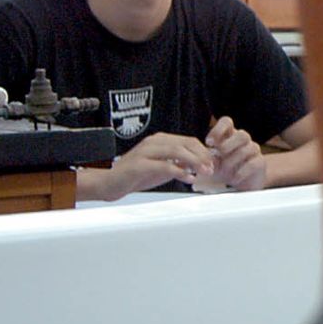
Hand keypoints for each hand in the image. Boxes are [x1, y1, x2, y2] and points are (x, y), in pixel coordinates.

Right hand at [95, 132, 217, 200]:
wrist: (109, 183)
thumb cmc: (135, 176)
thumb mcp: (162, 168)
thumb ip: (179, 165)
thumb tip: (199, 166)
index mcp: (160, 141)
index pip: (189, 141)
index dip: (204, 152)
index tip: (213, 163)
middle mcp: (153, 142)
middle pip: (186, 143)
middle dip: (202, 156)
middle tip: (212, 169)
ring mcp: (145, 152)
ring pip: (177, 151)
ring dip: (194, 162)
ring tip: (203, 173)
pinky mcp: (139, 165)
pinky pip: (163, 165)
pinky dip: (179, 171)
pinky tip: (188, 178)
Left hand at [199, 116, 267, 191]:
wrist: (243, 183)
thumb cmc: (226, 169)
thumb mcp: (213, 163)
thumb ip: (207, 159)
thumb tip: (198, 159)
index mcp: (230, 136)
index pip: (227, 122)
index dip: (218, 130)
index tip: (209, 143)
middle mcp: (244, 141)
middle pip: (242, 134)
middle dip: (228, 145)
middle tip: (219, 155)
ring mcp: (254, 150)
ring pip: (248, 148)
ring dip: (233, 161)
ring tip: (225, 171)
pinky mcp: (260, 163)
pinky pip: (253, 164)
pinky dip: (241, 172)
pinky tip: (234, 178)